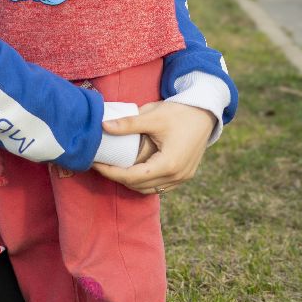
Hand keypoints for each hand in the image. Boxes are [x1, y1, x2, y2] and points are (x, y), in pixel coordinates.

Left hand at [93, 101, 216, 193]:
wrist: (206, 112)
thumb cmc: (180, 112)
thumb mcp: (153, 116)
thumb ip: (128, 124)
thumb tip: (102, 126)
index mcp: (168, 164)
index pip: (131, 176)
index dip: (111, 172)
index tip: (95, 163)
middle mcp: (176, 176)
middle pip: (138, 186)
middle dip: (117, 177)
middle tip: (101, 165)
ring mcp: (182, 178)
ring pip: (149, 189)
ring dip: (130, 181)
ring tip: (114, 167)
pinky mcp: (185, 175)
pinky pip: (159, 185)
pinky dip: (144, 181)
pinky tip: (133, 168)